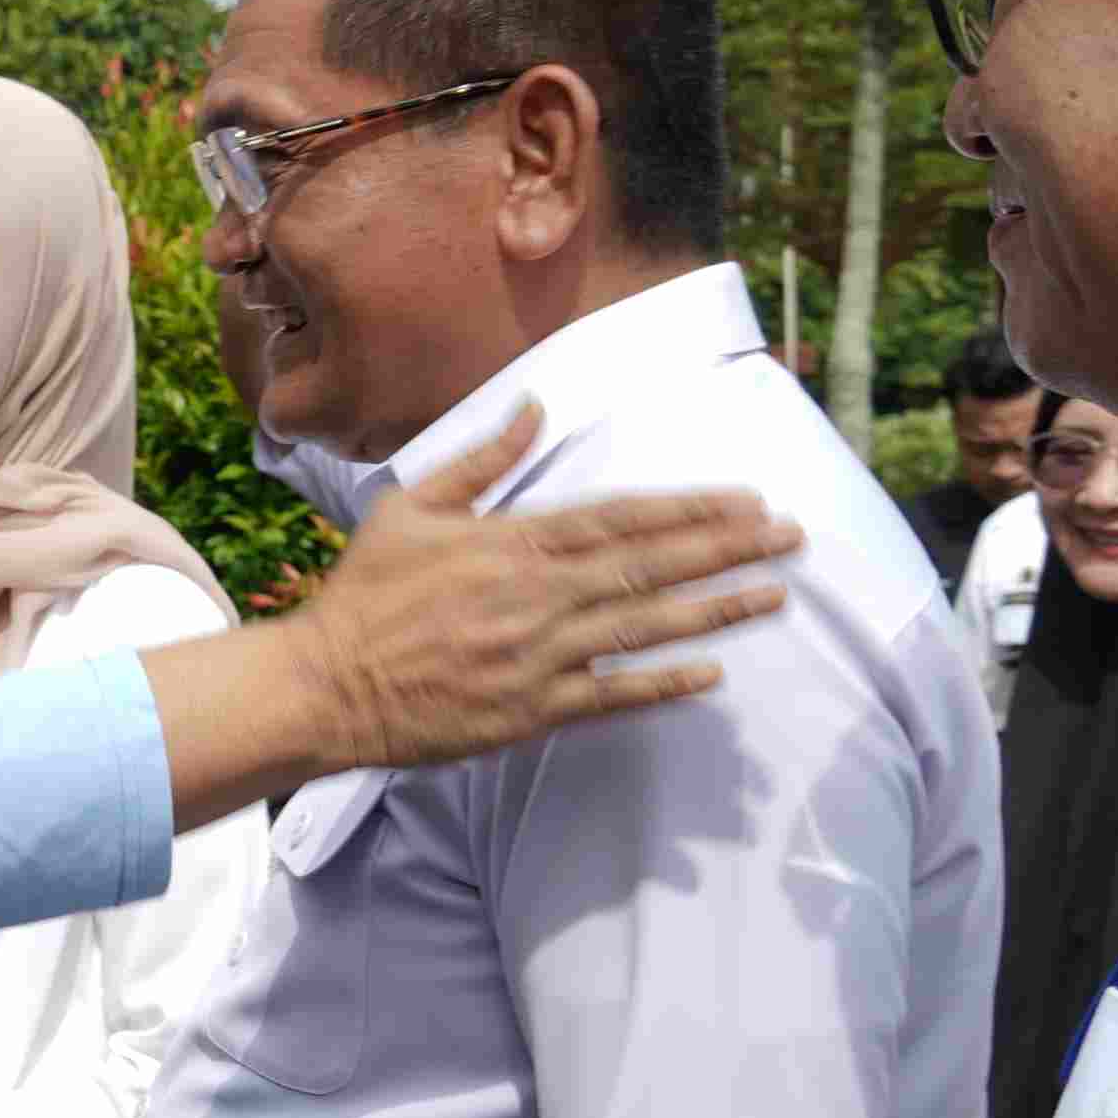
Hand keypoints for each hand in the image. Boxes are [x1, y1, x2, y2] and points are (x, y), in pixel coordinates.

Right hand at [288, 403, 801, 770]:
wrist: (326, 684)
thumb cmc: (364, 593)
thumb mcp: (411, 508)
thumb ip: (481, 460)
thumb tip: (536, 407)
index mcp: (509, 543)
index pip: (619, 518)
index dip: (689, 508)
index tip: (747, 500)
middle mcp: (534, 595)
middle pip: (649, 566)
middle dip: (726, 549)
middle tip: (792, 537)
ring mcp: (537, 655)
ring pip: (644, 626)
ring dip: (716, 609)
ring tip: (774, 594)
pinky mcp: (531, 710)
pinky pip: (611, 694)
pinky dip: (662, 684)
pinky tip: (710, 673)